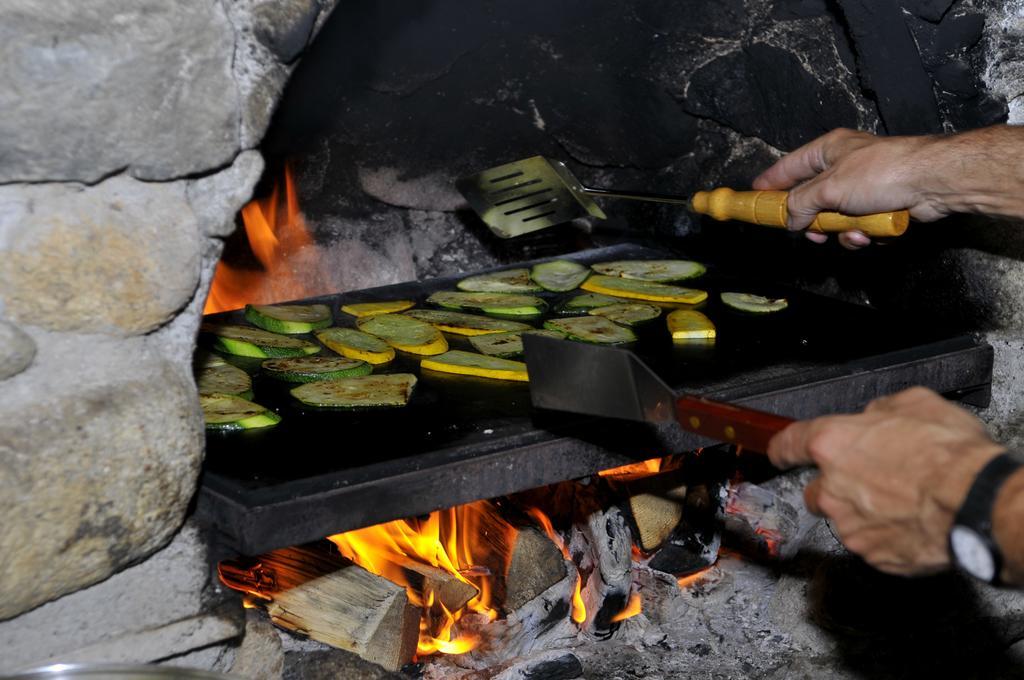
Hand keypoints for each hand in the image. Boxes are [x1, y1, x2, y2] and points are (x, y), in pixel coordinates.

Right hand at [753, 129, 944, 248]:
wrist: (932, 182)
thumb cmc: (881, 172)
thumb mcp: (829, 188)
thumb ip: (801, 204)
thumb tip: (789, 220)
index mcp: (828, 150)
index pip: (789, 166)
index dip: (771, 182)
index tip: (755, 197)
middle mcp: (844, 166)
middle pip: (812, 199)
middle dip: (813, 220)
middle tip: (810, 232)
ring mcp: (864, 188)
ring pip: (836, 218)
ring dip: (841, 231)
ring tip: (851, 232)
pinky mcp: (881, 207)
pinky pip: (858, 227)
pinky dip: (862, 234)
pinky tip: (870, 233)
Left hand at [767, 387, 1003, 574]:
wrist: (977, 503)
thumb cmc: (949, 454)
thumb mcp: (914, 404)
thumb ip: (881, 410)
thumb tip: (875, 416)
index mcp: (833, 443)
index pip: (789, 444)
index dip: (783, 448)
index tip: (779, 452)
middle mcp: (831, 487)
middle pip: (816, 489)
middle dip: (837, 487)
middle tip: (873, 480)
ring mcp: (849, 525)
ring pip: (844, 519)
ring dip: (864, 512)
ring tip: (902, 502)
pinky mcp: (872, 555)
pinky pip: (871, 544)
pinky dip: (886, 536)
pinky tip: (912, 522)